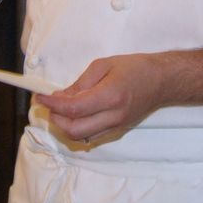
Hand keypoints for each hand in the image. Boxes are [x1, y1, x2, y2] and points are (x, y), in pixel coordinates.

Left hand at [35, 53, 168, 142]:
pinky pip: (91, 136)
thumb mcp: (104, 65)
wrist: (162, 81)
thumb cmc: (135, 67)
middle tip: (48, 104)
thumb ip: (80, 83)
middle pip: (74, 130)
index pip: (73, 108)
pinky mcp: (117, 131)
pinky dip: (78, 128)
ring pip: (81, 137)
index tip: (40, 97)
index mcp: (110, 96)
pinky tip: (75, 115)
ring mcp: (116, 127)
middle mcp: (113, 116)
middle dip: (55, 119)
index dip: (52, 105)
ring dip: (65, 126)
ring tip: (60, 109)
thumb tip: (60, 96)